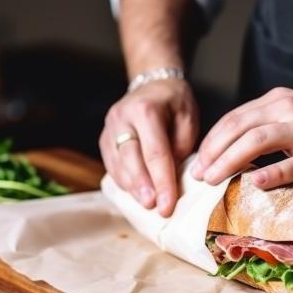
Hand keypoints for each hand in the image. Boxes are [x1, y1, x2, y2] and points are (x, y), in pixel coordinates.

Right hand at [100, 79, 198, 215]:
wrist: (153, 84)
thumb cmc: (174, 102)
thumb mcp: (188, 117)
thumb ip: (182, 146)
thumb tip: (174, 176)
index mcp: (145, 109)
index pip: (155, 152)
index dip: (162, 181)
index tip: (168, 205)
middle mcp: (122, 118)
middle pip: (130, 159)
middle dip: (143, 187)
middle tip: (154, 208)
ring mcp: (109, 128)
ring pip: (117, 164)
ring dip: (132, 188)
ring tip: (146, 205)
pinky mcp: (104, 139)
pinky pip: (111, 165)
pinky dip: (123, 181)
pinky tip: (135, 194)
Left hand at [192, 87, 292, 188]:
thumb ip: (271, 125)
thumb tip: (237, 151)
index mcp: (280, 100)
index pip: (234, 117)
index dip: (211, 139)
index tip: (198, 160)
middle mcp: (290, 110)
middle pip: (238, 127)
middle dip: (212, 151)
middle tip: (197, 174)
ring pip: (257, 141)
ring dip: (229, 160)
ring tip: (213, 178)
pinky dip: (271, 173)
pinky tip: (254, 184)